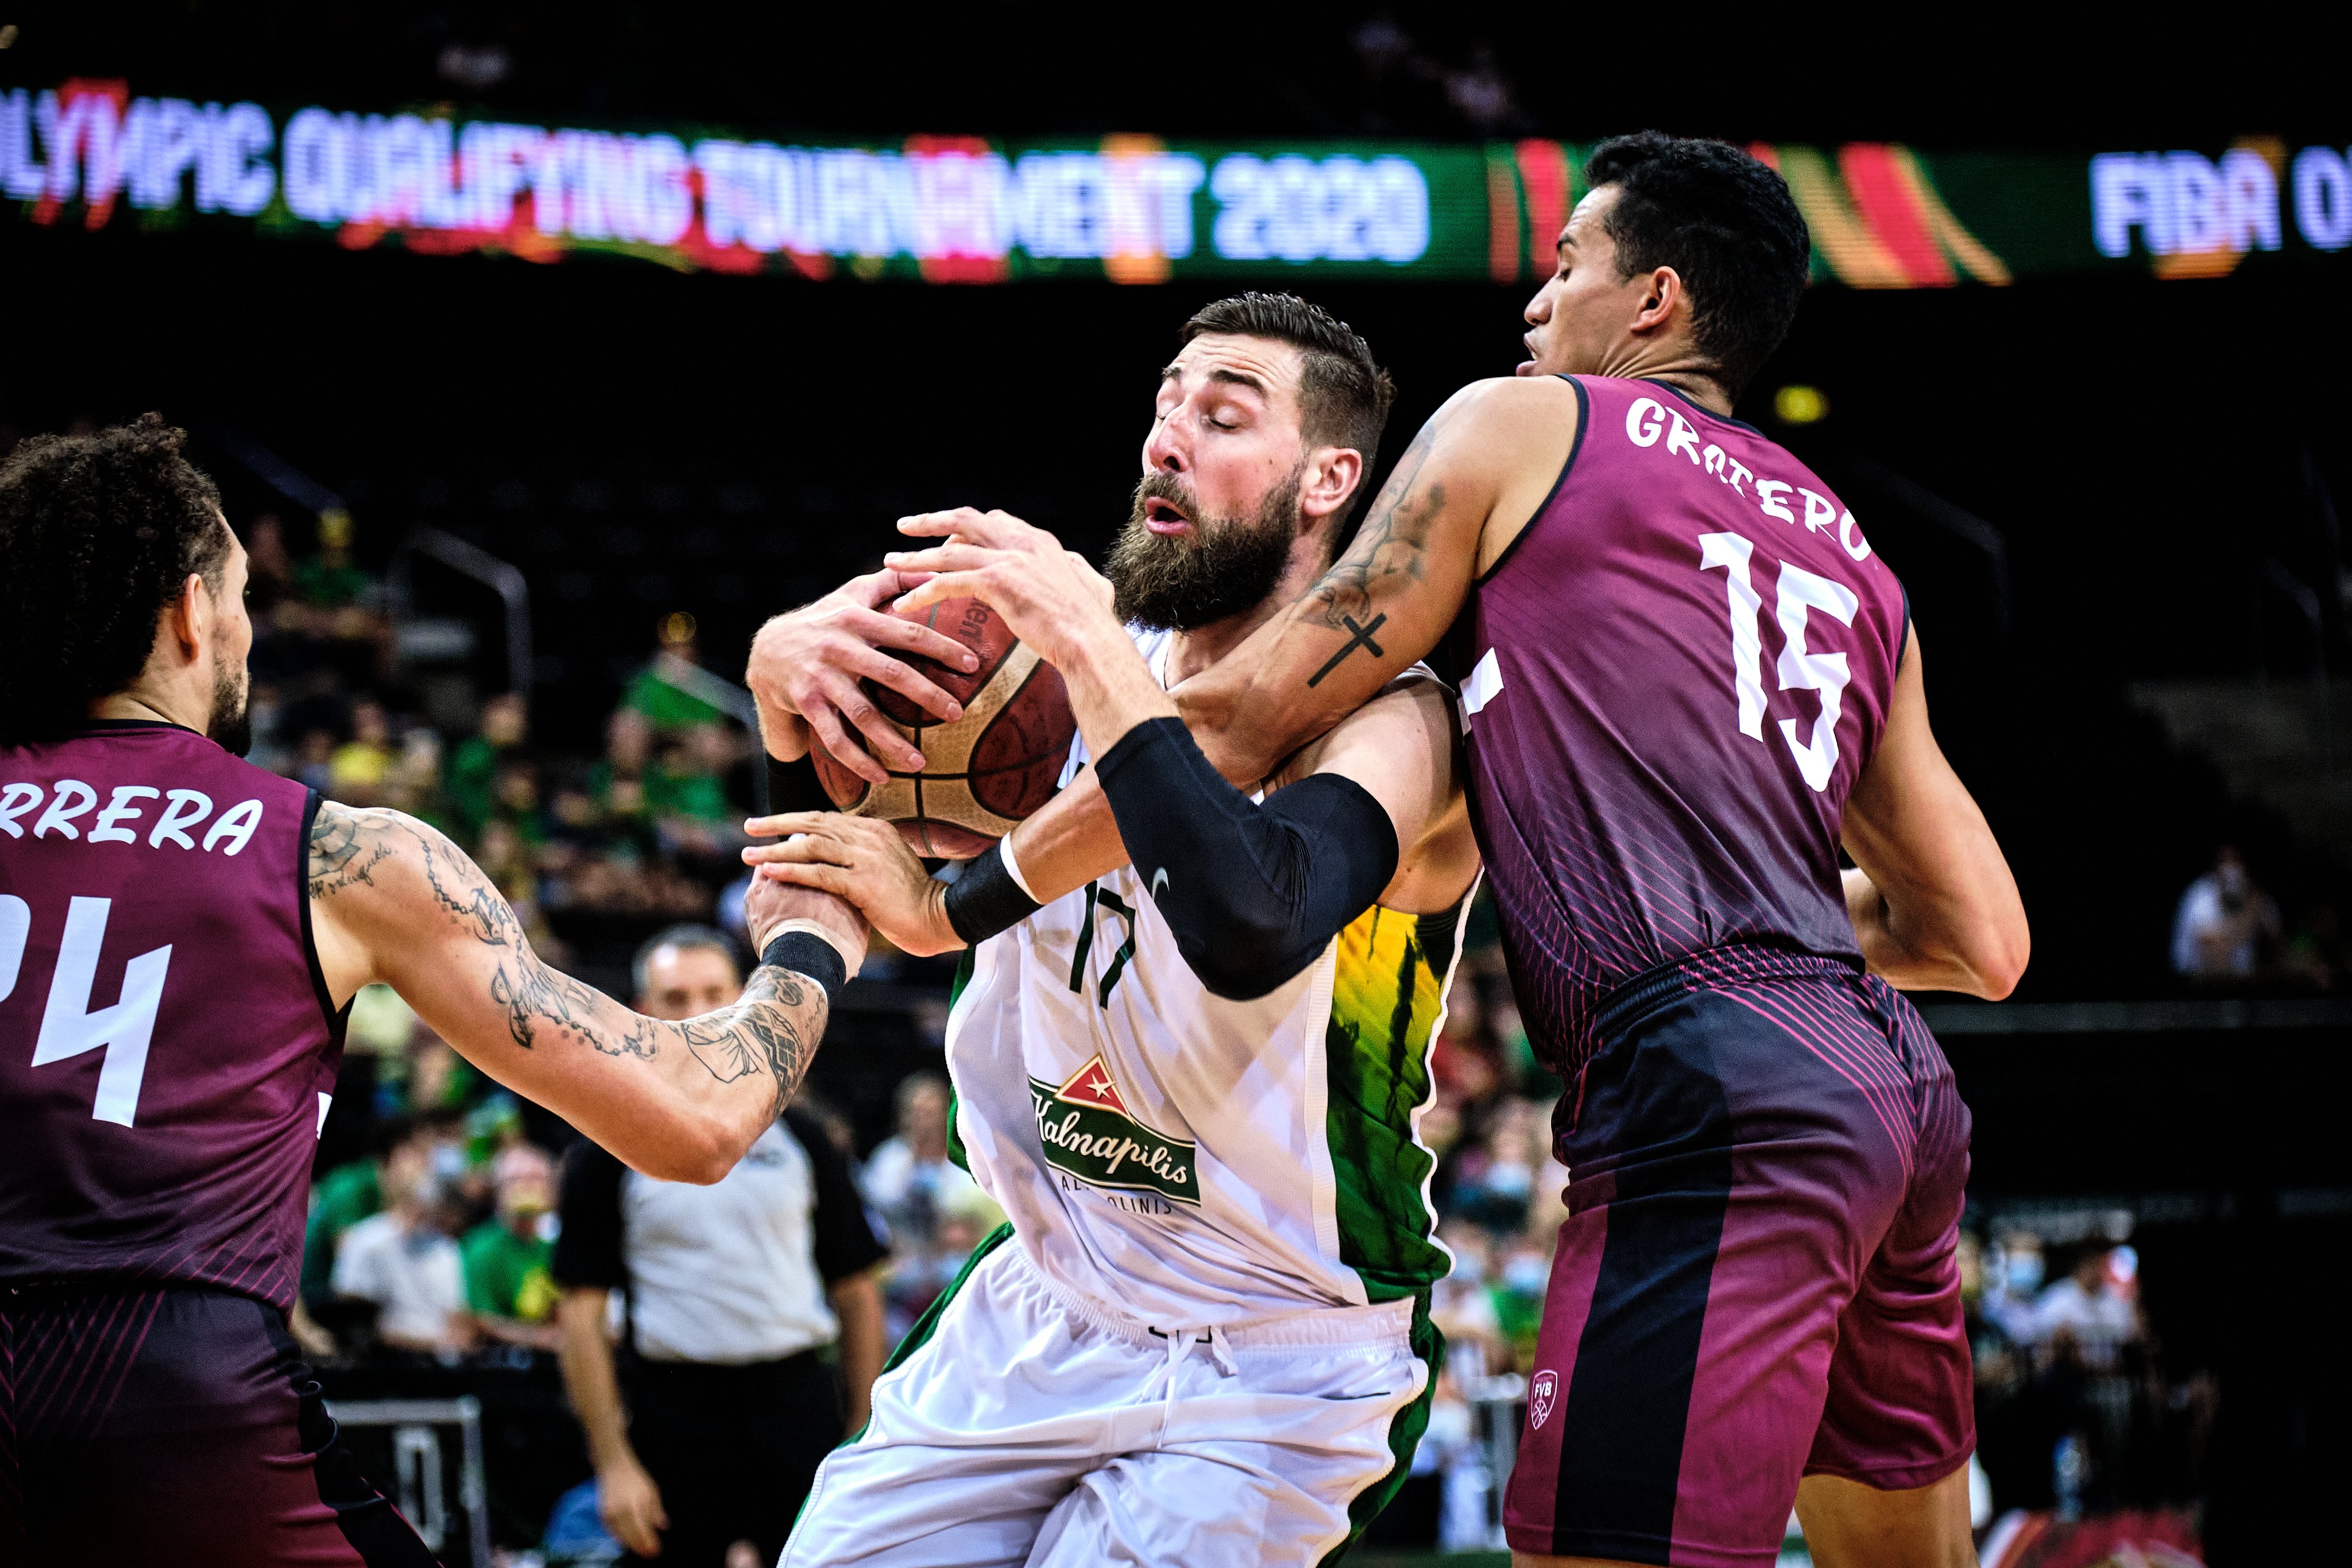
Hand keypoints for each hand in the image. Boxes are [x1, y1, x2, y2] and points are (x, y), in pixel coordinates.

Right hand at [598, 1453, 668, 1557]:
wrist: (614, 1468)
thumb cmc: (635, 1479)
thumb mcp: (651, 1492)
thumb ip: (656, 1511)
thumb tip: (663, 1527)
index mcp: (634, 1505)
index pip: (642, 1530)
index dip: (649, 1543)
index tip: (656, 1551)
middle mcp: (620, 1512)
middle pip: (631, 1538)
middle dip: (642, 1548)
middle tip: (651, 1554)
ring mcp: (609, 1515)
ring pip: (621, 1538)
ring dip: (632, 1545)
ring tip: (642, 1549)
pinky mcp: (602, 1517)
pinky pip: (613, 1533)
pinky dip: (621, 1539)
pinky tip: (629, 1541)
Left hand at [743, 811, 961, 956]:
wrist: (938, 916)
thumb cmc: (911, 899)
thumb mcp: (887, 865)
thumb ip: (860, 855)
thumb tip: (826, 854)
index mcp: (875, 829)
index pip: (826, 818)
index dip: (794, 819)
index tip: (770, 824)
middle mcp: (869, 837)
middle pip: (813, 824)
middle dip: (776, 824)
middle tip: (749, 826)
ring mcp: (867, 858)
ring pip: (810, 846)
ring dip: (775, 850)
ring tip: (749, 855)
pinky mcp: (863, 882)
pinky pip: (818, 873)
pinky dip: (791, 871)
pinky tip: (770, 872)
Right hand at [747, 568, 980, 784]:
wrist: (766, 650)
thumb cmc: (823, 621)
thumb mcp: (851, 594)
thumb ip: (891, 582)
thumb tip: (934, 569)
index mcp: (856, 619)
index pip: (907, 632)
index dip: (941, 647)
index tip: (972, 664)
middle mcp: (839, 647)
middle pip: (891, 674)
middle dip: (928, 695)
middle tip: (958, 714)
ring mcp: (821, 678)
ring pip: (862, 714)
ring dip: (893, 741)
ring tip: (921, 763)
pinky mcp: (806, 704)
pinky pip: (834, 737)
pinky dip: (858, 760)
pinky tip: (882, 777)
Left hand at [885, 509, 1117, 671]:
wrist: (1092, 641)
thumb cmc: (1095, 625)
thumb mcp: (1091, 586)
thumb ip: (1077, 570)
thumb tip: (1076, 567)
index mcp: (1041, 542)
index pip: (995, 521)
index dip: (967, 526)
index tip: (948, 535)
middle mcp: (1023, 542)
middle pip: (966, 520)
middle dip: (932, 520)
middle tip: (905, 526)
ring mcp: (1010, 559)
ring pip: (950, 551)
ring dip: (915, 557)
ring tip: (890, 564)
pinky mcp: (998, 582)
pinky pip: (948, 581)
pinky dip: (923, 591)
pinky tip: (904, 604)